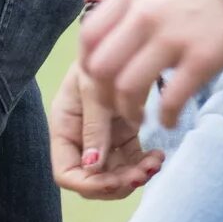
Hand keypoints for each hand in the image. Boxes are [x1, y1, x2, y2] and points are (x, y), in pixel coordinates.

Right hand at [49, 56, 161, 199]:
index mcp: (64, 128)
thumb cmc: (99, 55)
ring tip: (155, 163)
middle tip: (141, 174)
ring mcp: (103, 138)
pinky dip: (144, 163)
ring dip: (134, 175)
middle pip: (93, 179)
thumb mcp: (93, 87)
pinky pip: (132, 160)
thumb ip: (93, 126)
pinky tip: (158, 156)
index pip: (67, 172)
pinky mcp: (124, 134)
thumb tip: (92, 167)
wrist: (124, 37)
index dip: (88, 184)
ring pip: (115, 174)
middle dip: (117, 182)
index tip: (114, 181)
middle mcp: (81, 138)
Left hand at [81, 0, 222, 129]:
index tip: (99, 78)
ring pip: (128, 88)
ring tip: (140, 118)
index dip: (88, 64)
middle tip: (117, 104)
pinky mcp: (202, 59)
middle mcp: (144, 15)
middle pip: (101, 67)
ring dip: (129, 111)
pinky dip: (165, 117)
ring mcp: (172, 38)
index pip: (90, 36)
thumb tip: (125, 22)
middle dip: (103, 94)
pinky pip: (171, 99)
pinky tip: (170, 119)